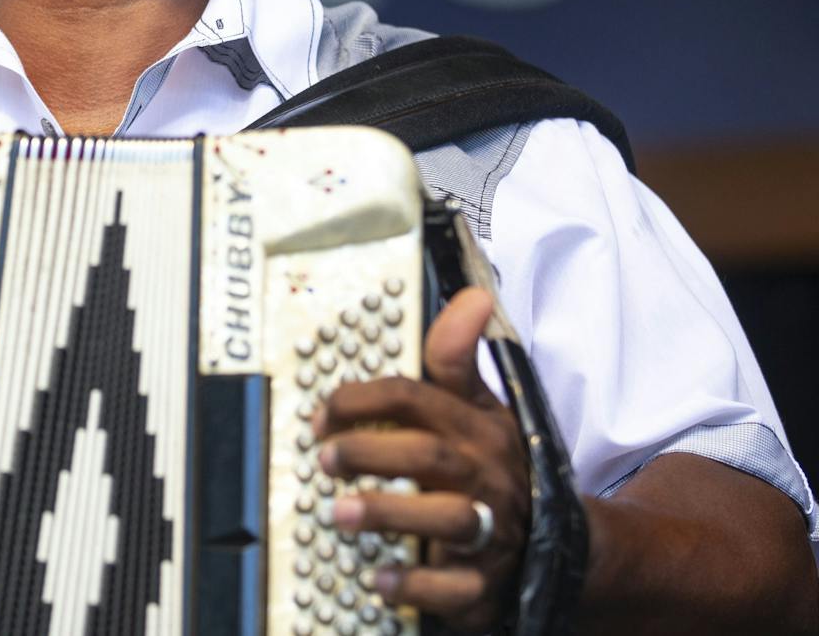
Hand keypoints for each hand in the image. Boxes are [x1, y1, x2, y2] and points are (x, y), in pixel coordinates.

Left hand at [311, 288, 529, 632]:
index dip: (363, 398)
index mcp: (474, 428)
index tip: (322, 412)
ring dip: (389, 513)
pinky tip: (379, 579)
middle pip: (429, 454)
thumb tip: (472, 294)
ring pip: (445, 519)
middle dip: (372, 451)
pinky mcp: (485, 584)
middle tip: (325, 455)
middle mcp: (482, 475)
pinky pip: (456, 589)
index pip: (418, 396)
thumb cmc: (498, 466)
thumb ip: (457, 356)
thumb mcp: (482, 408)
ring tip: (341, 512)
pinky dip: (417, 586)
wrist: (561, 543)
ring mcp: (487, 530)